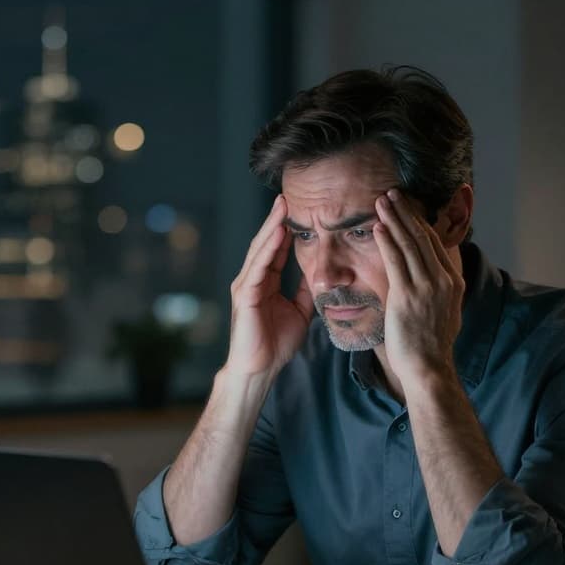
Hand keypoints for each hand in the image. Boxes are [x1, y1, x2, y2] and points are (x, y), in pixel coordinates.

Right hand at [223, 195, 314, 378]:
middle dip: (276, 219)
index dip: (287, 228)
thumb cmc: (276, 344)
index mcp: (265, 282)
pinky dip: (268, 250)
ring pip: (260, 250)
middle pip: (266, 243)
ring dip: (271, 227)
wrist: (260, 369)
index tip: (300, 208)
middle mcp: (253, 279)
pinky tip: (278, 234)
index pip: (276, 249)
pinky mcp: (245, 296)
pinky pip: (258, 268)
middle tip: (288, 195)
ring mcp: (246, 286)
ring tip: (282, 206)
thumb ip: (305, 291)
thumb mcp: (299, 311)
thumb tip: (319, 274)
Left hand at [372, 188, 463, 382]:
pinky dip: (386, 240)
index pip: (435, 244)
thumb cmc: (432, 346)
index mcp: (453, 282)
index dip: (419, 223)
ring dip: (394, 219)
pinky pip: (395, 261)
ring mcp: (426, 286)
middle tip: (393, 194)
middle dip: (406, 213)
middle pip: (423, 237)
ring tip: (382, 202)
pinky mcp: (407, 295)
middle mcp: (443, 280)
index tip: (407, 208)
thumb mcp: (445, 313)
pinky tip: (378, 227)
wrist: (428, 368)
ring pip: (409, 244)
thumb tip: (434, 281)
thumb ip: (440, 293)